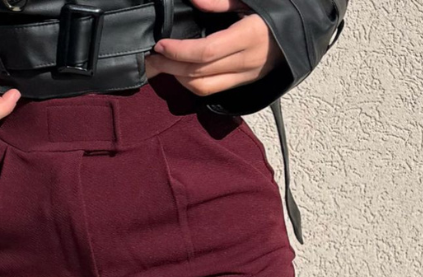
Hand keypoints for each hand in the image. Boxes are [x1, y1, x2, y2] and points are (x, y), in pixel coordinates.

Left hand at [145, 0, 283, 96]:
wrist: (302, 32)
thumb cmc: (277, 12)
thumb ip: (221, 2)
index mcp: (249, 37)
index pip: (206, 52)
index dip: (179, 51)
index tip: (161, 44)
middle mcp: (246, 61)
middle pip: (198, 72)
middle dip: (170, 66)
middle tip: (151, 57)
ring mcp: (244, 76)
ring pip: (202, 87)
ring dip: (177, 77)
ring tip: (162, 64)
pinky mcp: (242, 84)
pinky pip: (210, 90)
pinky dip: (191, 83)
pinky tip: (180, 71)